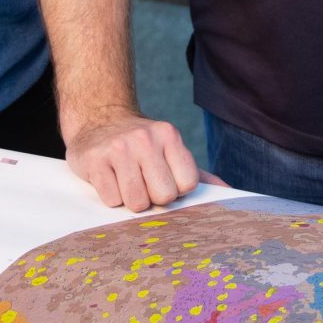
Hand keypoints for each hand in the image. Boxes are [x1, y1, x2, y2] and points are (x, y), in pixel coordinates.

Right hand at [66, 111, 200, 211]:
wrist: (99, 120)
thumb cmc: (141, 146)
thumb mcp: (169, 150)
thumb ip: (197, 173)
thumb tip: (227, 192)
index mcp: (169, 135)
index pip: (187, 184)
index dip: (176, 189)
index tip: (164, 179)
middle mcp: (145, 138)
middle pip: (163, 196)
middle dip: (154, 197)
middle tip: (143, 182)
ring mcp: (118, 148)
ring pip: (137, 202)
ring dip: (131, 200)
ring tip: (126, 180)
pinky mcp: (94, 160)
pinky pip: (112, 200)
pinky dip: (111, 197)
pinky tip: (110, 179)